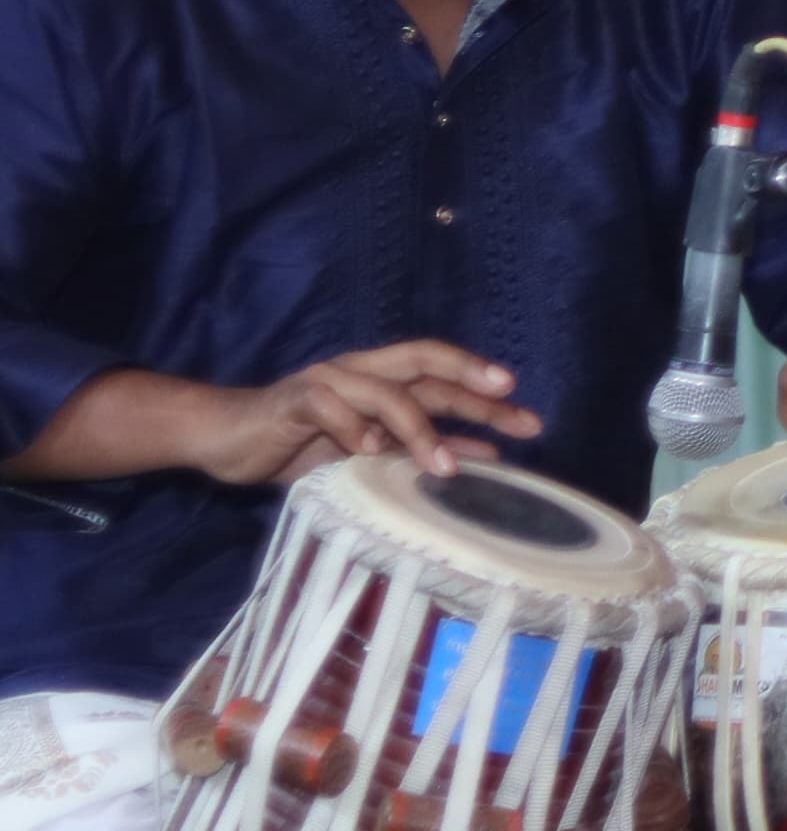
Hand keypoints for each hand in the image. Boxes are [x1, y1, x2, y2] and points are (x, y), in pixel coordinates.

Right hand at [193, 343, 540, 485]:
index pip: (438, 369)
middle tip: (510, 399)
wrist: (222, 437)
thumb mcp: (368, 451)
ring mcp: (327, 381)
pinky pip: (329, 408)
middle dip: (470, 385)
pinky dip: (353, 428)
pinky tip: (369, 451)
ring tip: (444, 465)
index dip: (477, 377)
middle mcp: (360, 370)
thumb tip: (482, 456)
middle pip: (424, 366)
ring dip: (417, 429)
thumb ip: (416, 447)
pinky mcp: (294, 400)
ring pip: (385, 392)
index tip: (519, 397)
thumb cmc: (298, 445)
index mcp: (379, 378)